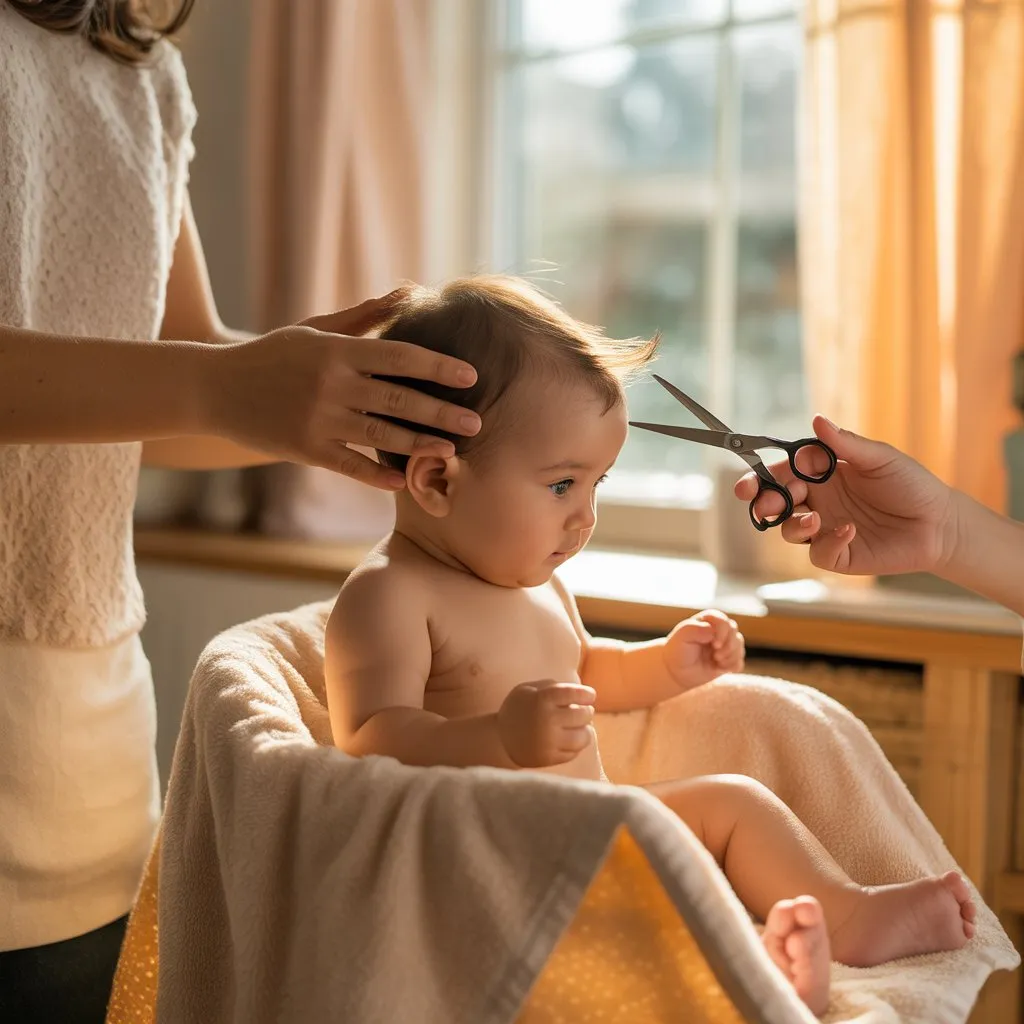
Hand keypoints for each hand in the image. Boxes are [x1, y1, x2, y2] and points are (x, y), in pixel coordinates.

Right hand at [203, 289, 481, 488]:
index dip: (438, 366)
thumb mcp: (315, 330)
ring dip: (419, 444)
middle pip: (398, 398)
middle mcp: (331, 384)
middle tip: (477, 422)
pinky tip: (404, 480)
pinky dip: (378, 474)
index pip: (399, 356)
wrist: (215, 388)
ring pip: (380, 434)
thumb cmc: (274, 355)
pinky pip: (351, 465)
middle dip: (441, 412)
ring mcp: (318, 419)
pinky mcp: (306, 449)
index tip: (470, 376)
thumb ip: (365, 316)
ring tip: (452, 450)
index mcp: (337, 350)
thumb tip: (410, 291)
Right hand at [497, 681, 595, 767]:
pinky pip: (575, 752)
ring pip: (584, 737)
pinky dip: (575, 745)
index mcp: (542, 699)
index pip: (574, 693)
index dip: (587, 694)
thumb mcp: (528, 689)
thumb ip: (552, 686)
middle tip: (583, 711)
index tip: (590, 696)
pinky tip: (569, 739)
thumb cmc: (519, 709)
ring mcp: (549, 742)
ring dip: (585, 730)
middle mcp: (547, 721)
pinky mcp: (550, 759)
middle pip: (584, 715)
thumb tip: (580, 692)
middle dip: (586, 712)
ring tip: (580, 727)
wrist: (500, 739)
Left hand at [664, 610, 744, 689]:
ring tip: (717, 662)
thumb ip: (694, 629)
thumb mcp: (681, 637)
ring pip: (739, 645)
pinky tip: (721, 668)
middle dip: (729, 646)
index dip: (723, 632)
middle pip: (734, 631)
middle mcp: (718, 630)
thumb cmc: (677, 651)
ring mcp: (724, 644)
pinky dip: (733, 666)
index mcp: (707, 621)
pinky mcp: (728, 658)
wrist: (676, 671)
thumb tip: (711, 630)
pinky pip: (740, 661)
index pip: (722, 620)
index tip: (715, 645)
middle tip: (716, 656)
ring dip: (731, 656)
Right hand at [734, 416, 959, 575]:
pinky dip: (825, 543)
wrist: (940, 524)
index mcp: (823, 474)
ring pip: (789, 529)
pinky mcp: (838, 555)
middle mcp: (819, 501)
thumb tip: (817, 420)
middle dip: (762, 503)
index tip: (752, 481)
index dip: (763, 476)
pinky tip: (848, 531)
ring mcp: (826, 529)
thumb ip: (846, 443)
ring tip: (812, 519)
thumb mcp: (880, 458)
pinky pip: (817, 553)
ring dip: (792, 524)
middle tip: (761, 504)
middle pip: (776, 503)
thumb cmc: (912, 485)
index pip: (783, 472)